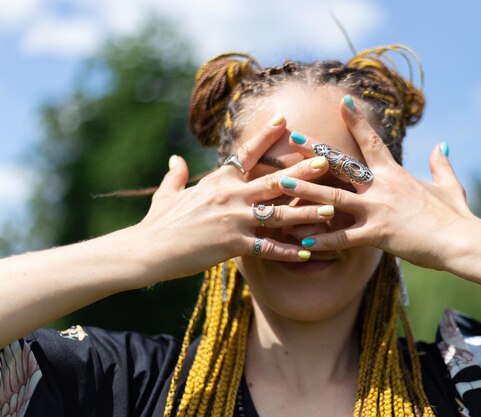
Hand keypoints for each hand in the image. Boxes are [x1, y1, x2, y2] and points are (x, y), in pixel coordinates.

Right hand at [134, 115, 333, 281]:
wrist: (146, 249)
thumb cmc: (157, 222)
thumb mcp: (166, 194)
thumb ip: (175, 175)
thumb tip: (174, 159)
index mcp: (217, 180)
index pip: (246, 153)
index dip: (267, 136)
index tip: (286, 120)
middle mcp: (229, 195)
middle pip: (274, 180)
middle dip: (303, 171)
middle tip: (328, 161)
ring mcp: (233, 219)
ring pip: (278, 213)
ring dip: (307, 211)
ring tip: (331, 208)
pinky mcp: (233, 244)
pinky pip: (268, 249)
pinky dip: (289, 252)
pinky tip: (308, 254)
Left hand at [276, 99, 475, 269]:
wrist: (461, 239)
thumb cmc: (454, 215)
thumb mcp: (450, 185)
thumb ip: (441, 164)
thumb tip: (442, 145)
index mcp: (395, 173)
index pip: (371, 141)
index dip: (356, 120)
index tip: (341, 102)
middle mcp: (382, 186)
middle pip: (342, 164)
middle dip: (315, 150)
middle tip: (292, 138)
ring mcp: (378, 209)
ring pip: (333, 197)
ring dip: (306, 190)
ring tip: (281, 183)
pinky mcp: (378, 233)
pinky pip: (343, 238)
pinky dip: (322, 240)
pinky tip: (301, 241)